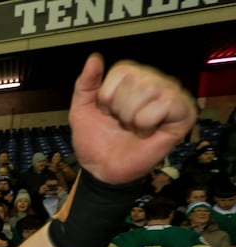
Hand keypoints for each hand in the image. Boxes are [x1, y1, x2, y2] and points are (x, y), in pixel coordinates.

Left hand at [69, 54, 195, 183]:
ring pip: (150, 89)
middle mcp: (155, 82)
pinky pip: (165, 104)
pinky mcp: (183, 114)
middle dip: (120, 108)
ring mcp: (171, 97)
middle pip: (136, 79)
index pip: (122, 69)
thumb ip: (85, 84)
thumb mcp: (81, 110)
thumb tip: (94, 57)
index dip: (107, 95)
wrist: (102, 170)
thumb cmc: (95, 140)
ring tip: (134, 128)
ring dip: (132, 116)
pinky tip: (147, 132)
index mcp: (133, 79)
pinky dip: (147, 122)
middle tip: (122, 123)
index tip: (107, 112)